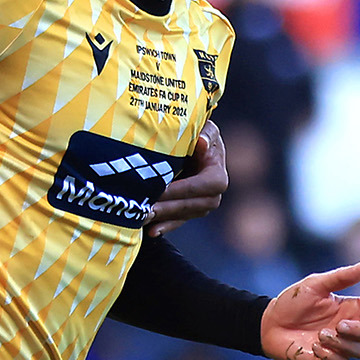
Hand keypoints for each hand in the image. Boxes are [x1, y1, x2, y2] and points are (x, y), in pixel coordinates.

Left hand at [146, 120, 226, 236]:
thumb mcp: (203, 127)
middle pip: (193, 205)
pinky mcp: (188, 212)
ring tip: (143, 218)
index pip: (205, 186)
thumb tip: (201, 142)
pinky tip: (151, 232)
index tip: (161, 190)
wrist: (192, 145)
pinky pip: (178, 222)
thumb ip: (204, 133)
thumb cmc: (198, 132)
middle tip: (146, 209)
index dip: (183, 189)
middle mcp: (213, 194)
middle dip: (168, 208)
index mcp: (217, 175)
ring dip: (163, 218)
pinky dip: (165, 226)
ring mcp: (201, 206)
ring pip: (183, 216)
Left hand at [261, 262, 359, 359]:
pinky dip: (332, 357)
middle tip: (341, 325)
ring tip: (320, 335)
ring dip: (342, 343)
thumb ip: (339, 278)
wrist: (268, 323)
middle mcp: (348, 327)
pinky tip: (316, 347)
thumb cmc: (292, 303)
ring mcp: (340, 346)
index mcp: (349, 307)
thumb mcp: (313, 285)